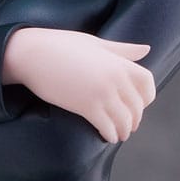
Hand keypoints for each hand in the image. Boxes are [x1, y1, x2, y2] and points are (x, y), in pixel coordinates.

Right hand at [3, 28, 155, 142]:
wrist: (32, 54)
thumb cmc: (61, 45)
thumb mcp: (95, 43)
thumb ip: (122, 50)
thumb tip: (147, 49)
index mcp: (118, 61)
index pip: (147, 82)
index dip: (147, 96)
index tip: (140, 103)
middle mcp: (115, 78)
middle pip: (137, 106)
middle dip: (135, 118)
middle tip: (129, 124)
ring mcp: (102, 93)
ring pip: (124, 120)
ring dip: (124, 130)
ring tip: (119, 134)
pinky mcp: (86, 106)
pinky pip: (107, 126)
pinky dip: (110, 134)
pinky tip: (107, 136)